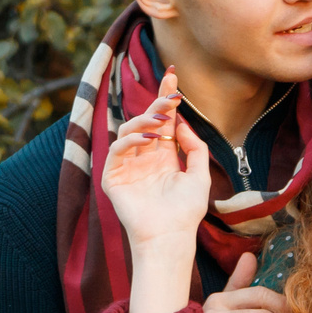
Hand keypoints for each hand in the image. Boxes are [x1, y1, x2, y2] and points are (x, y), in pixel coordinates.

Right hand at [99, 71, 210, 249]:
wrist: (170, 236)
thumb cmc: (185, 211)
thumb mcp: (199, 175)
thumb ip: (194, 148)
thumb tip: (181, 124)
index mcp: (162, 156)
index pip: (162, 121)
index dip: (165, 98)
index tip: (173, 75)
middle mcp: (143, 157)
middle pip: (146, 120)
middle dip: (157, 103)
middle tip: (171, 93)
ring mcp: (126, 166)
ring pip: (129, 129)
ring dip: (146, 119)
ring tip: (162, 119)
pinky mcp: (113, 177)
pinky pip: (117, 149)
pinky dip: (131, 139)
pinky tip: (148, 139)